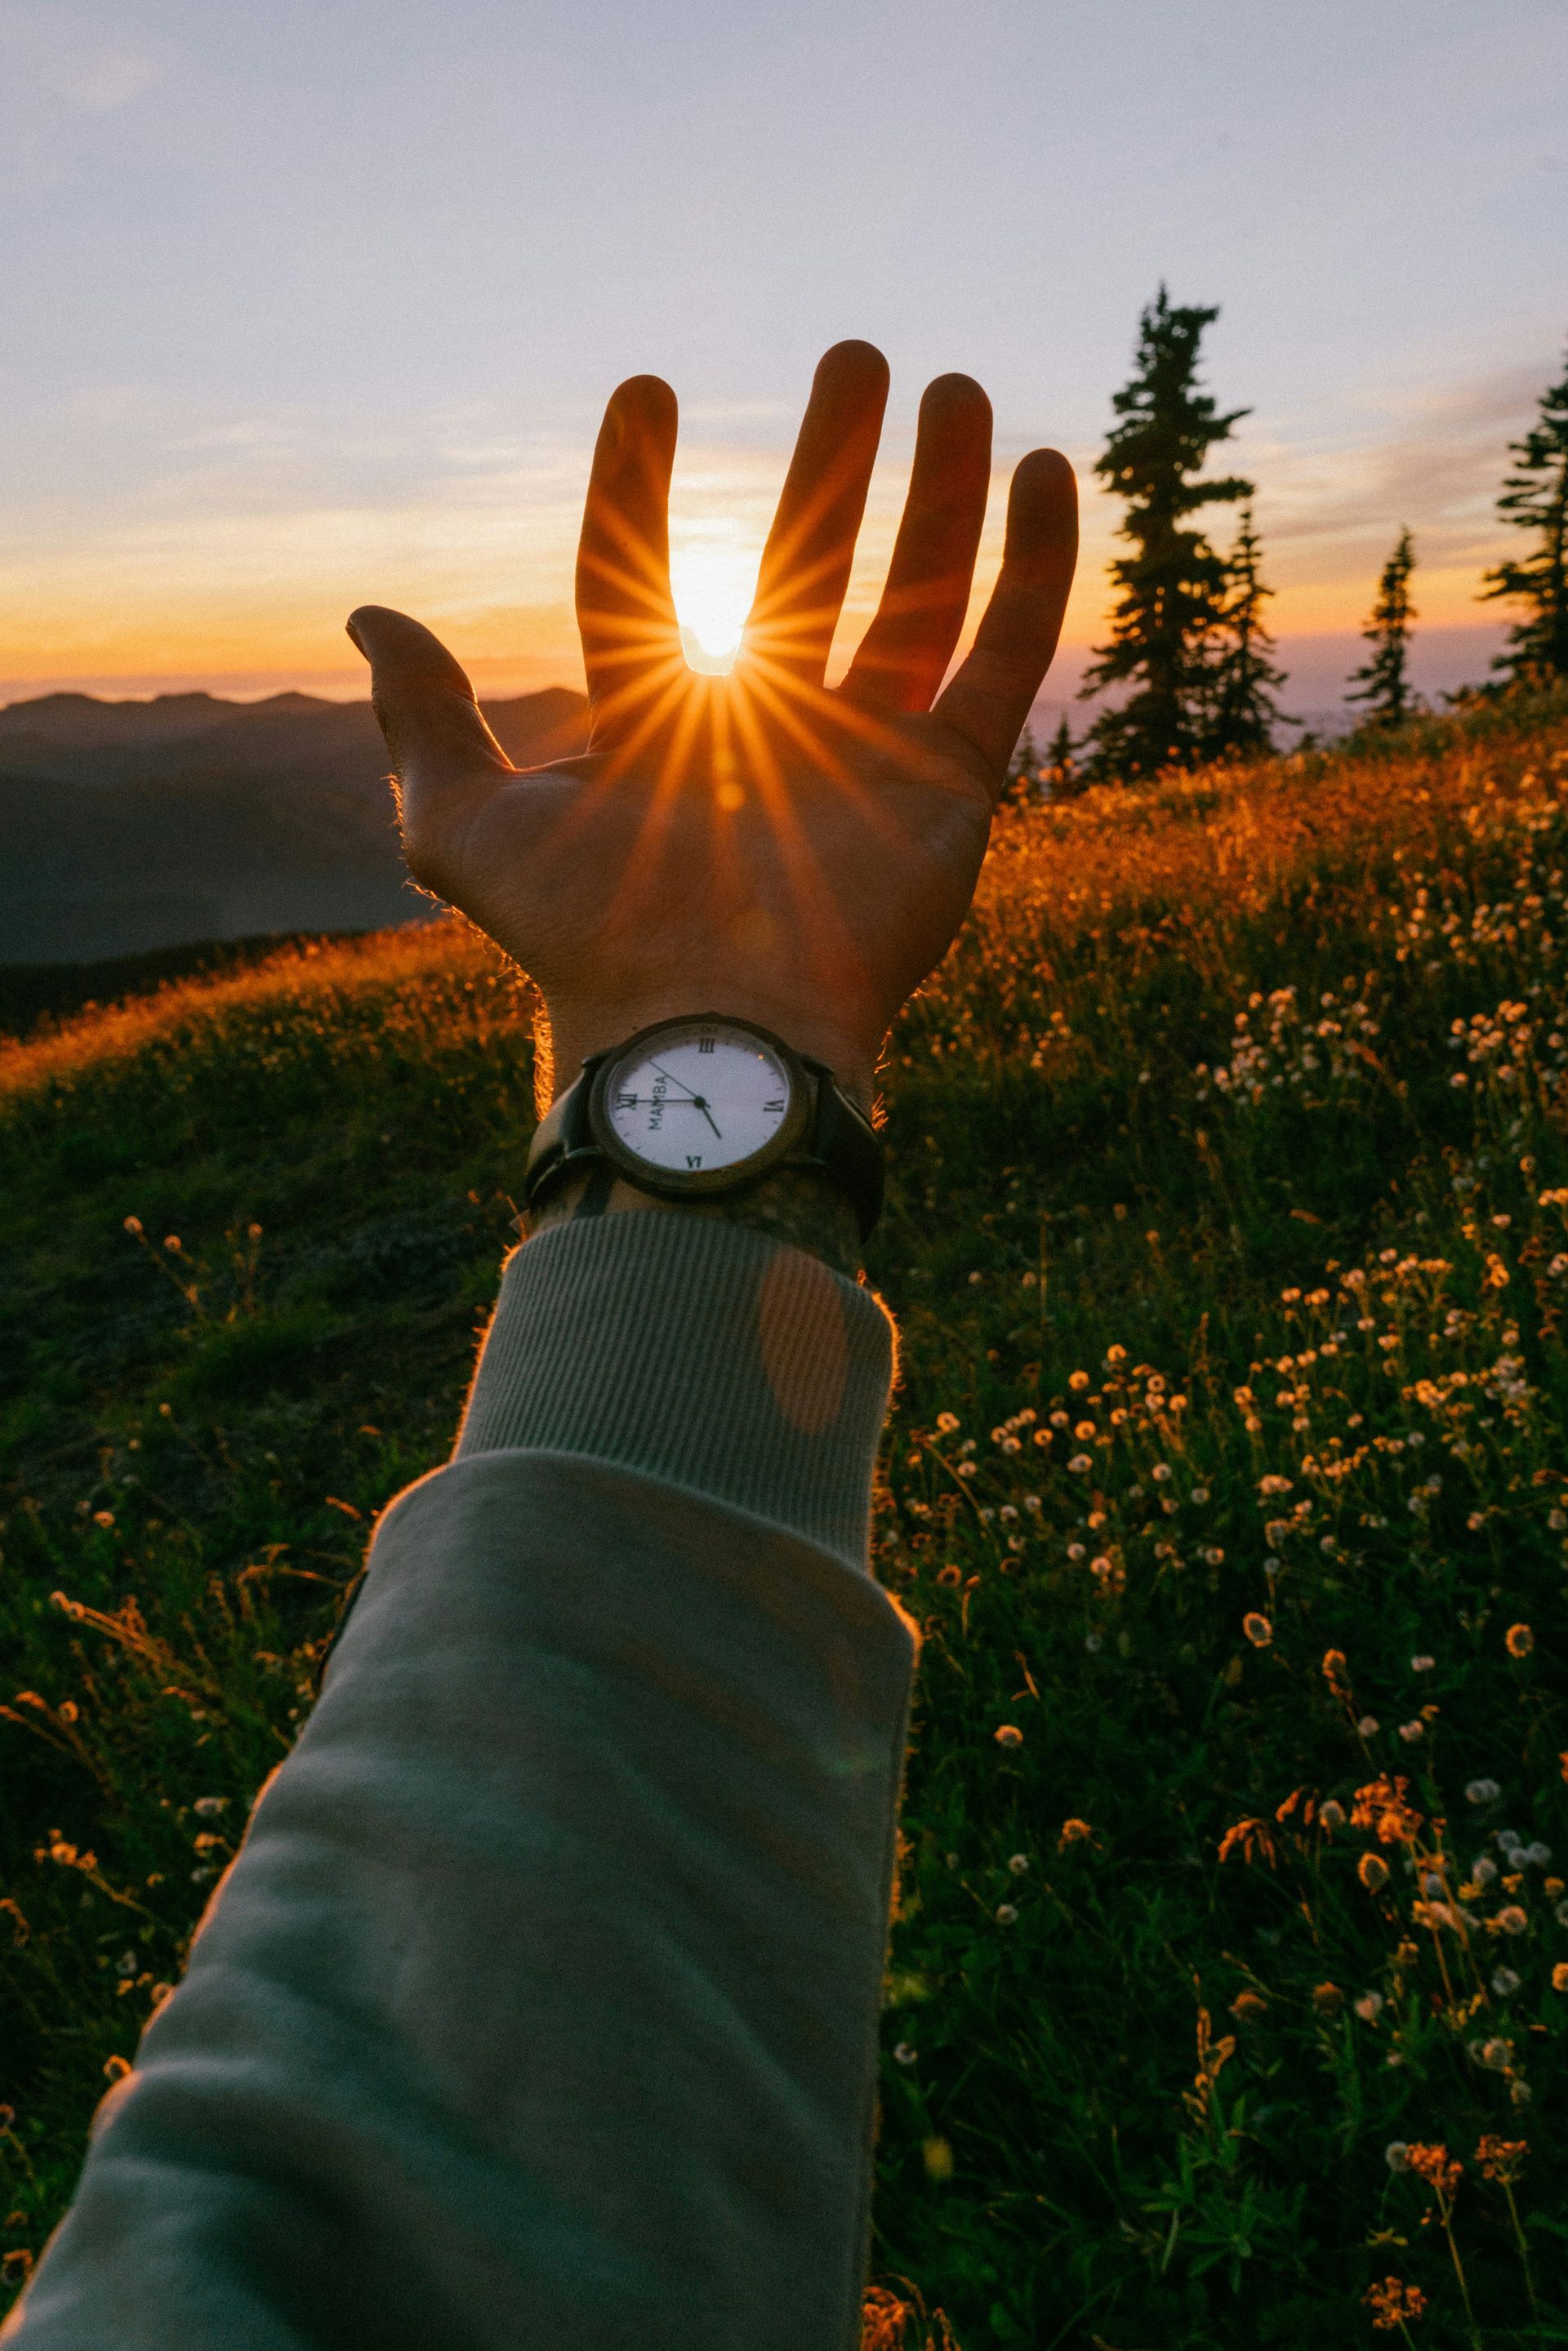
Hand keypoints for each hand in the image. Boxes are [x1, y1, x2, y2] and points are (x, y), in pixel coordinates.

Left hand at [348, 341, 1076, 1108]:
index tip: (645, 391)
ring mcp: (867, 757)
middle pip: (806, 569)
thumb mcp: (468, 832)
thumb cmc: (586, 938)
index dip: (635, 493)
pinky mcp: (949, 785)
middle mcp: (768, 734)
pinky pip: (1001, 661)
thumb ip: (423, 726)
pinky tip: (1046, 475)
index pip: (644, 584)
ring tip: (953, 386)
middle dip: (834, 464)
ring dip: (942, 493)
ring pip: (917, 598)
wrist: (712, 1028)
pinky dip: (1030, 572)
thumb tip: (368, 617)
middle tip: (854, 357)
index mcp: (660, 731)